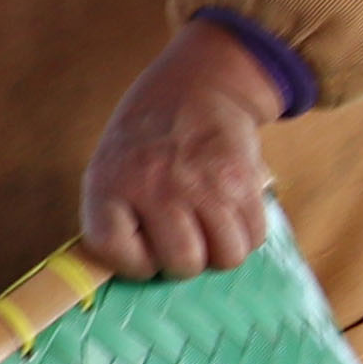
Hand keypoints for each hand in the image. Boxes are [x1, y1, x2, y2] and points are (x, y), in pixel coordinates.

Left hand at [81, 20, 285, 279]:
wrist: (195, 88)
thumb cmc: (143, 144)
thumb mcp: (107, 172)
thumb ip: (113, 221)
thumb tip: (140, 274)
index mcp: (110, 187)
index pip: (121, 258)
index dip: (137, 264)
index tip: (144, 249)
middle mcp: (156, 187)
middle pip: (183, 263)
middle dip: (185, 263)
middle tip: (183, 240)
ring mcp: (203, 183)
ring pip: (226, 256)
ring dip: (220, 253)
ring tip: (209, 232)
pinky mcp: (242, 179)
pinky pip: (255, 234)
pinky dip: (246, 236)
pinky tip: (231, 217)